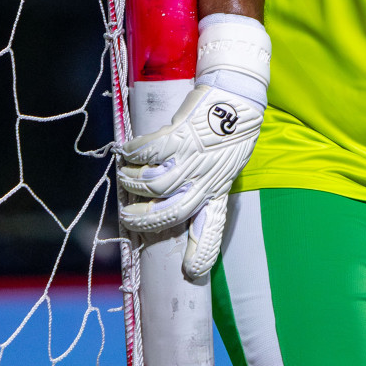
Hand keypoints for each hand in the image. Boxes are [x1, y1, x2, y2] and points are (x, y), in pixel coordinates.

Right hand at [118, 14, 269, 278]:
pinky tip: (127, 152)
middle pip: (168, 213)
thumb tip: (178, 201)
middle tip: (129, 215)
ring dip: (132, 182)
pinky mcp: (180, 134)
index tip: (193, 272)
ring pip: (152, 184)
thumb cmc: (231, 129)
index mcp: (219, 187)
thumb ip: (207, 184)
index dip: (203, 251)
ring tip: (130, 175)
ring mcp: (193, 157)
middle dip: (141, 220)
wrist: (238, 93)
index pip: (213, 225)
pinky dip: (132, 154)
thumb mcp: (226, 164)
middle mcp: (206, 177)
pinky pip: (147, 152)